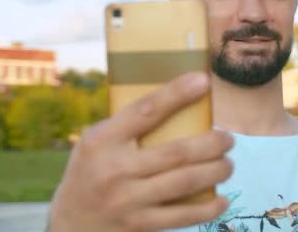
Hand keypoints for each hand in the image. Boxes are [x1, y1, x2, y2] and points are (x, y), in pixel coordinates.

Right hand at [48, 72, 233, 231]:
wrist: (70, 224)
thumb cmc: (92, 172)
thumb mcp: (97, 143)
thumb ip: (128, 126)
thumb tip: (179, 100)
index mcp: (102, 140)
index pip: (145, 111)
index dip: (176, 94)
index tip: (203, 81)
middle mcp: (114, 170)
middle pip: (177, 152)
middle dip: (212, 143)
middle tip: (228, 138)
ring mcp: (128, 200)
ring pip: (185, 182)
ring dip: (216, 171)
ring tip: (228, 164)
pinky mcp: (140, 225)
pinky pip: (183, 216)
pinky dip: (208, 208)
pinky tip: (222, 200)